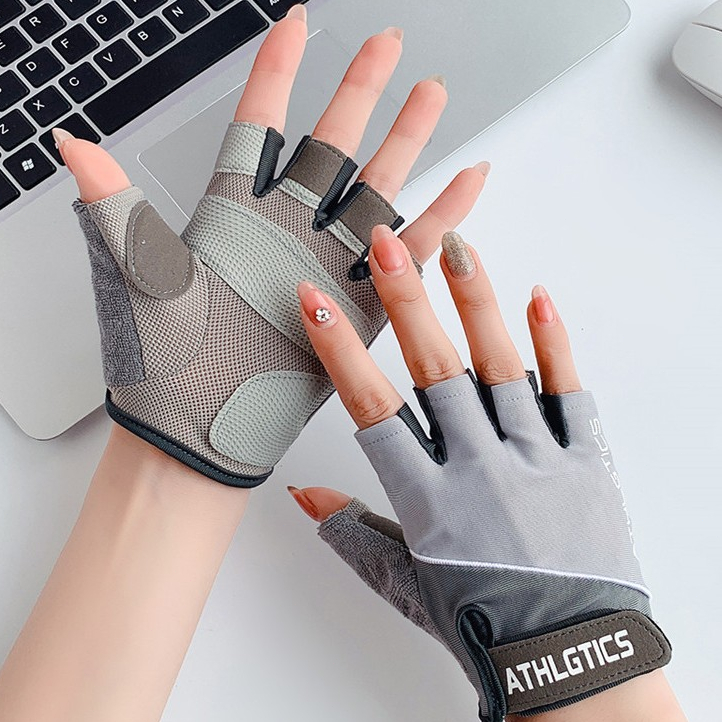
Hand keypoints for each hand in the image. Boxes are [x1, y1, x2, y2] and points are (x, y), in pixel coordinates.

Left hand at [55, 6, 487, 487]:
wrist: (196, 432)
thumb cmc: (162, 363)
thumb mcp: (134, 277)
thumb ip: (115, 205)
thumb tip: (73, 141)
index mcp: (231, 215)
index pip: (257, 125)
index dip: (277, 72)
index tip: (297, 23)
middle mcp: (283, 232)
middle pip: (329, 144)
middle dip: (360, 90)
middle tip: (388, 44)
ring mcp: (323, 265)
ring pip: (374, 188)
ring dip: (406, 141)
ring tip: (431, 96)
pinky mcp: (357, 305)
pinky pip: (406, 254)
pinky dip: (439, 221)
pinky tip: (465, 186)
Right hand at [290, 227, 670, 719]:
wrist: (571, 659)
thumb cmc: (485, 626)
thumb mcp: (406, 584)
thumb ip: (352, 533)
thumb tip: (303, 498)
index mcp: (429, 502)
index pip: (372, 409)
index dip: (339, 351)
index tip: (317, 305)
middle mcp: (480, 471)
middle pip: (435, 369)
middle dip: (405, 302)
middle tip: (386, 246)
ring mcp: (537, 461)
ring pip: (501, 367)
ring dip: (475, 303)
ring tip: (456, 248)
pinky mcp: (584, 463)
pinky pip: (568, 392)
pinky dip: (554, 343)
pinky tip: (538, 298)